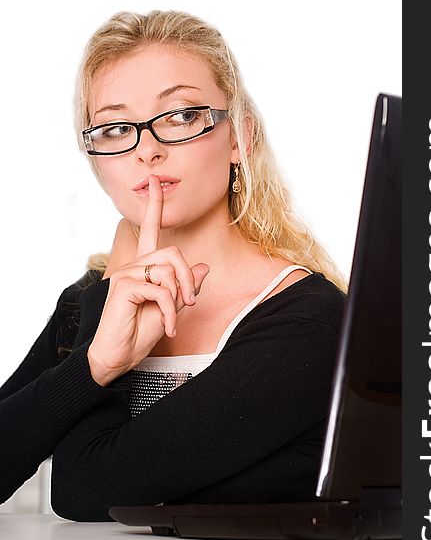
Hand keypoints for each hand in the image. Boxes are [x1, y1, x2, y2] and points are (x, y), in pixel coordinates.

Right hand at [88, 175, 209, 385]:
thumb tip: (203, 267)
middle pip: (172, 252)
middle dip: (187, 279)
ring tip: (172, 319)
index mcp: (143, 268)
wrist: (117, 357)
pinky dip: (169, 311)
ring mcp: (127, 275)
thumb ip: (184, 287)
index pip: (148, 229)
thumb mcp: (170, 309)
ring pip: (168, 270)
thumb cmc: (139, 333)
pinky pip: (160, 289)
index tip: (154, 182)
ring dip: (178, 298)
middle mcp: (133, 266)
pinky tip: (166, 327)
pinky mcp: (125, 287)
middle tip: (189, 302)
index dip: (154, 205)